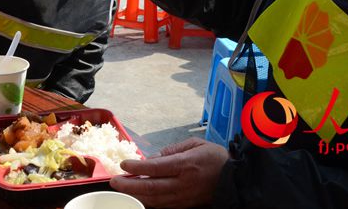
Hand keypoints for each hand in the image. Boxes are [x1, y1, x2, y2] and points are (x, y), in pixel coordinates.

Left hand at [110, 137, 229, 207]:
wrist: (234, 180)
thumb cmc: (215, 158)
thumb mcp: (196, 144)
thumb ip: (173, 149)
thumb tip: (153, 156)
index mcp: (186, 164)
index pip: (156, 167)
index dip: (137, 167)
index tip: (124, 164)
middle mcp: (183, 183)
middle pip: (151, 187)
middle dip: (129, 185)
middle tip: (114, 181)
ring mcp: (184, 197)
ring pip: (154, 200)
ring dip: (135, 195)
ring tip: (121, 189)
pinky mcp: (185, 205)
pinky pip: (163, 206)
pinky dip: (148, 202)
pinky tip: (138, 197)